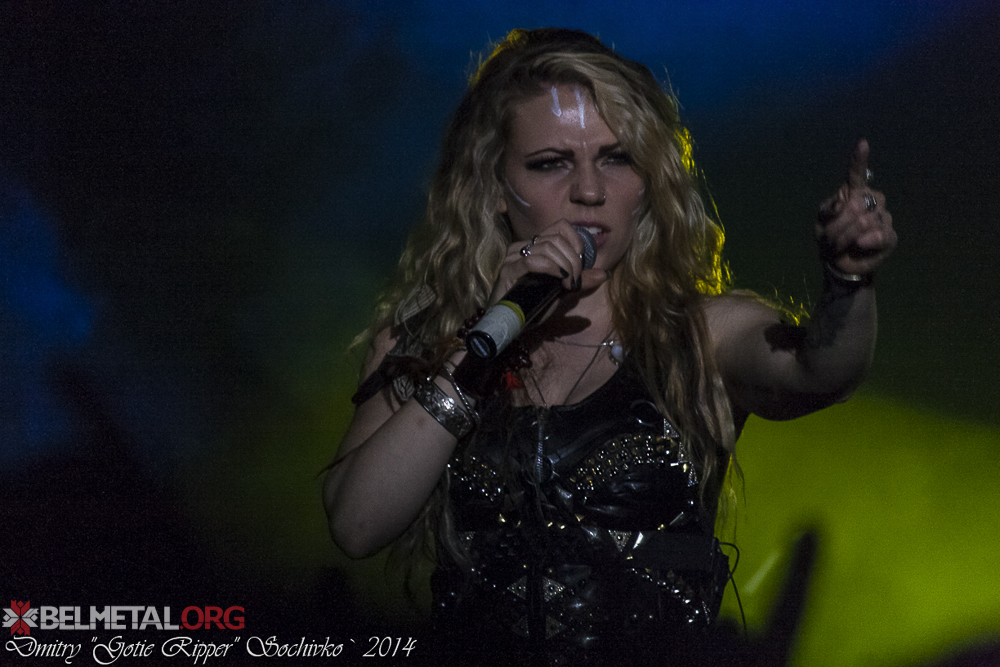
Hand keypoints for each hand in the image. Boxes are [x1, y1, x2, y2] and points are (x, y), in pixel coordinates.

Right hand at [488, 219, 608, 304]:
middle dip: (573, 260)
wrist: (509, 324)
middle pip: (556, 239)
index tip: (582, 261)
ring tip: (568, 285)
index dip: (576, 240)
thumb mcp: (562, 291)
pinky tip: (558, 280)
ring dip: (565, 266)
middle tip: (576, 281)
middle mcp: (521, 247)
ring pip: (546, 248)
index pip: (560, 226)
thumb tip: (604, 274)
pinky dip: (551, 269)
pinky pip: (532, 261)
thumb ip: (580, 280)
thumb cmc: (532, 306)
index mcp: (534, 246)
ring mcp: (512, 257)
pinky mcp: (507, 271)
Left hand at [815, 140, 896, 276]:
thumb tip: (845, 202)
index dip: (859, 160)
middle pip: (855, 205)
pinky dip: (867, 241)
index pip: (856, 174)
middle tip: (830, 238)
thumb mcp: (821, 223)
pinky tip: (860, 244)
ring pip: (864, 221)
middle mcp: (871, 201)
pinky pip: (880, 235)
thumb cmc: (829, 239)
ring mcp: (883, 217)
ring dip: (845, 237)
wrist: (838, 263)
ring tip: (842, 245)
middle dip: (837, 226)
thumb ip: (829, 210)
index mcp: (853, 193)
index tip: (862, 144)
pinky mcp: (889, 236)